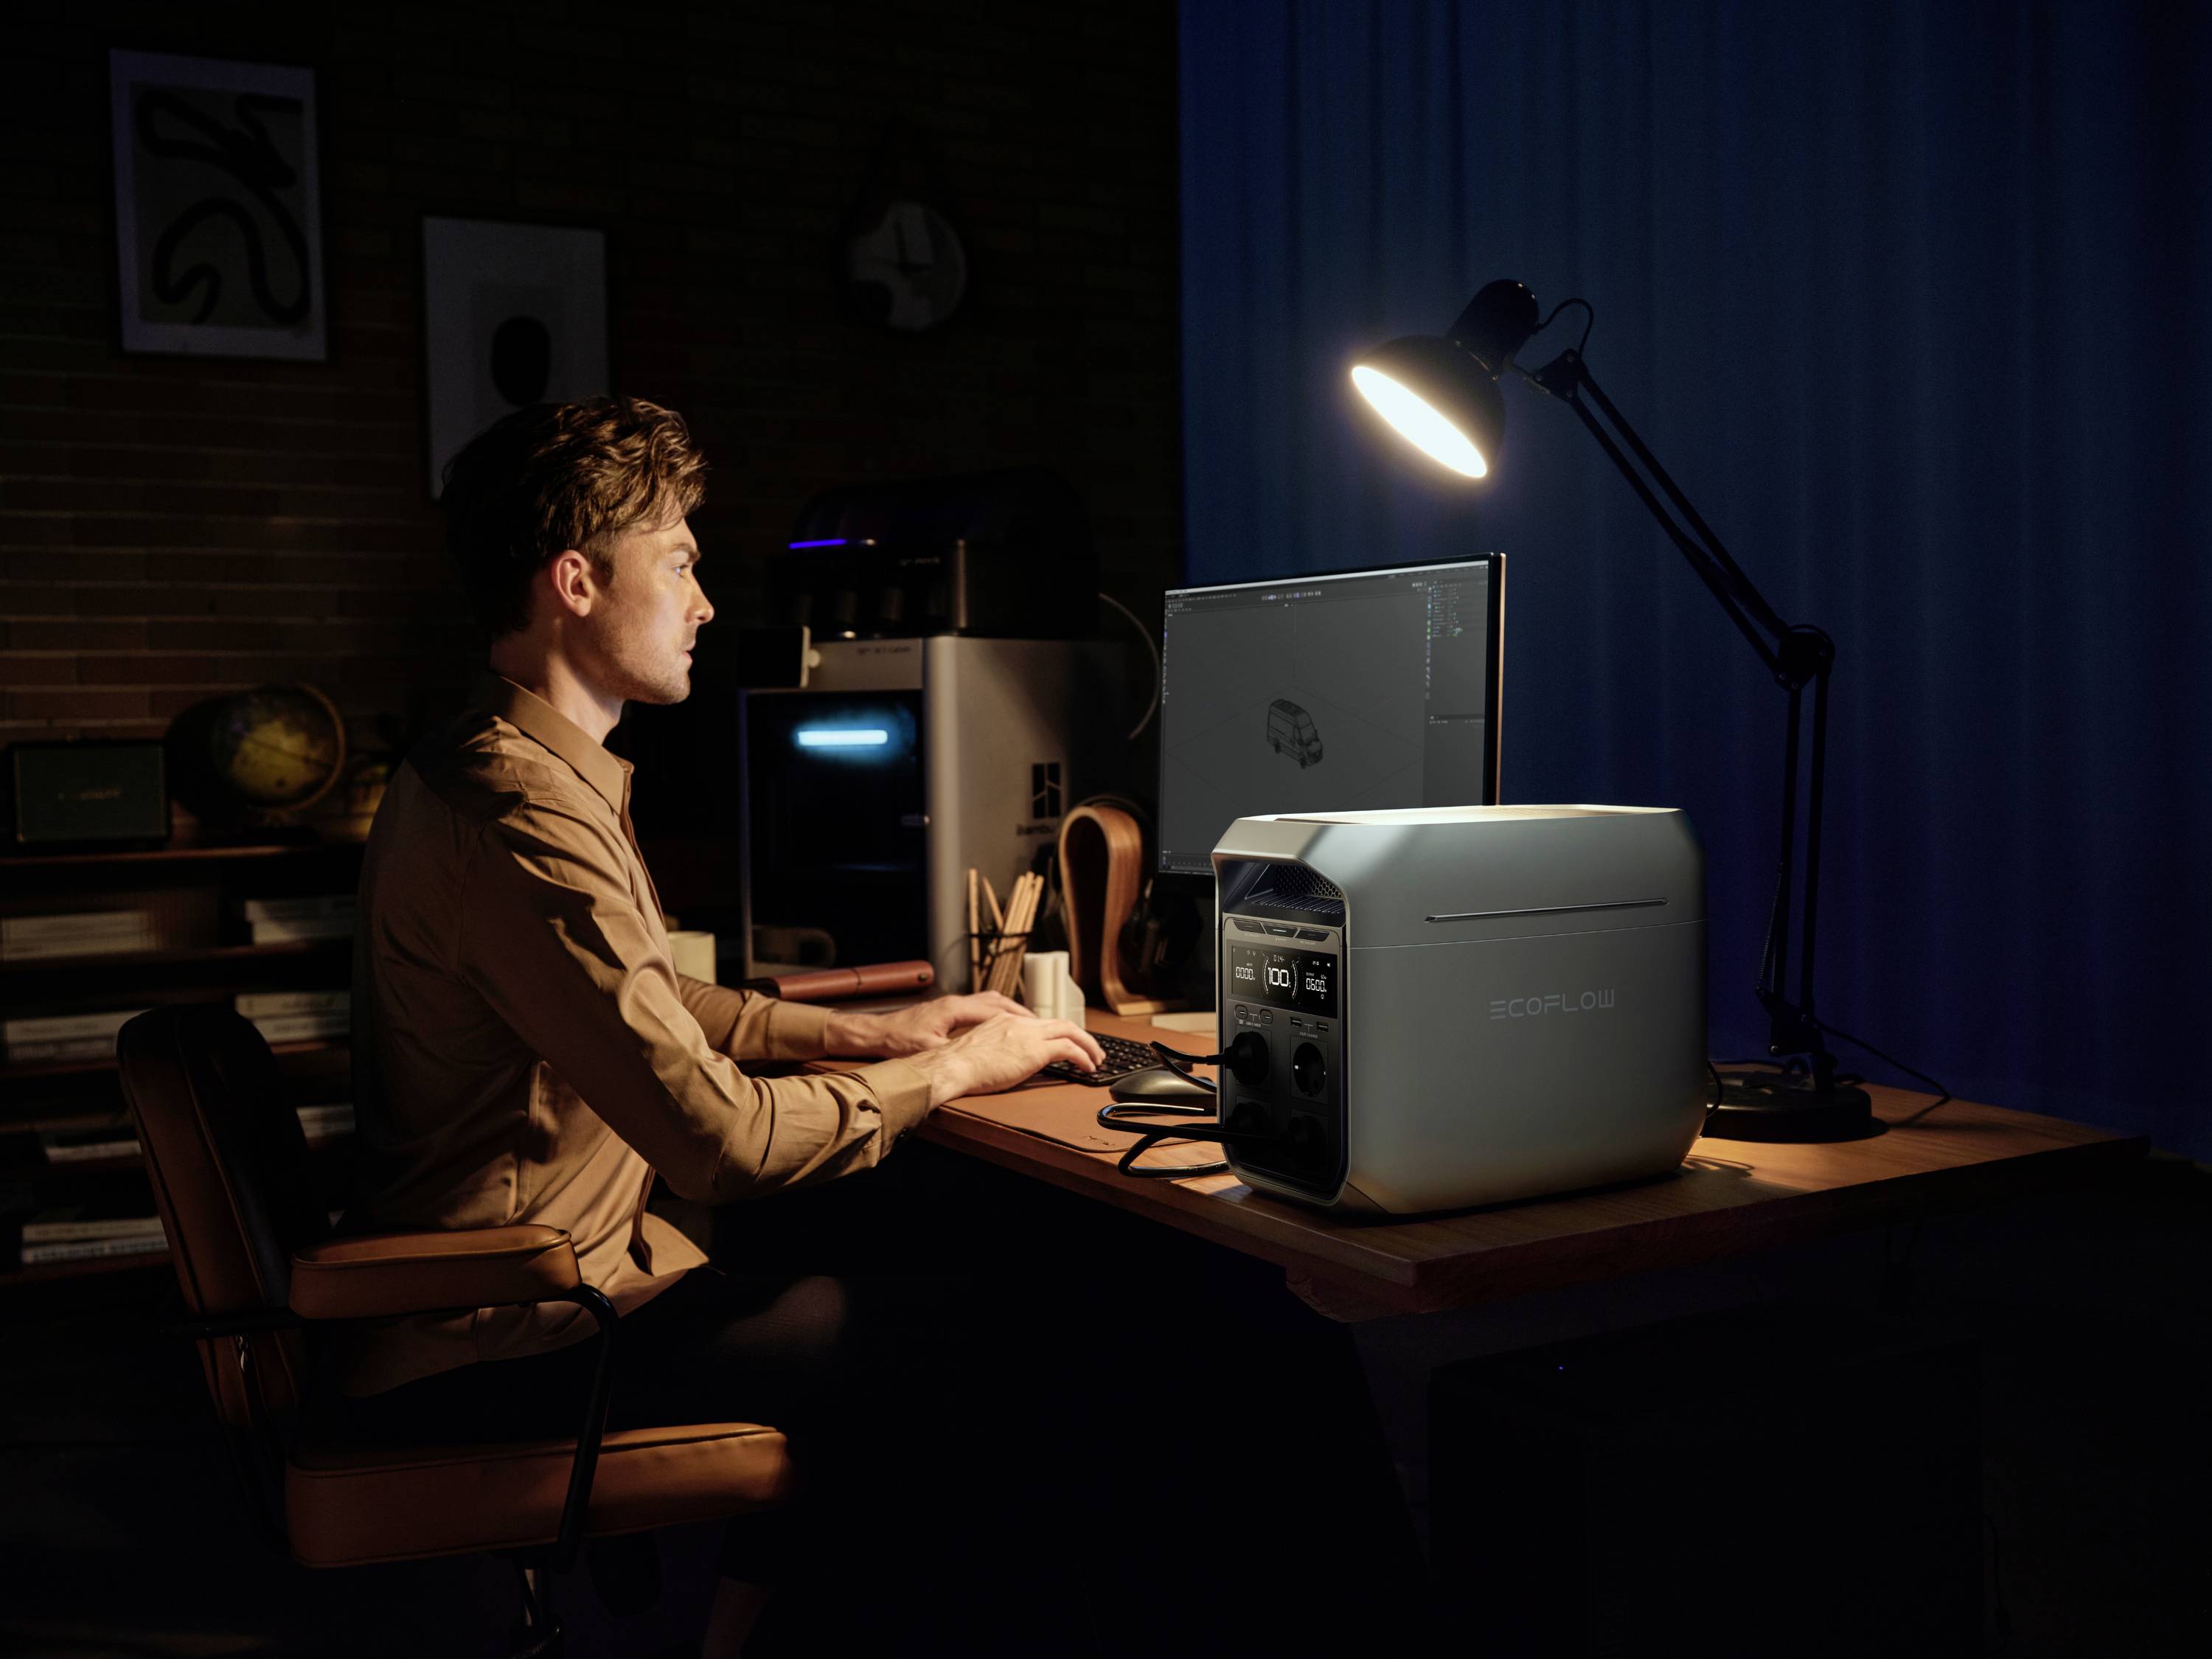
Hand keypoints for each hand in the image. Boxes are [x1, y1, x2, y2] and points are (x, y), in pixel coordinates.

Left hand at [824, 992, 1034, 1058]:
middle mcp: (957, 1002)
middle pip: (998, 1002)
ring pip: (990, 1002)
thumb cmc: (898, 1042)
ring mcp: (952, 1005)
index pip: (995, 1009)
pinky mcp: (948, 1011)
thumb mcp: (928, 1050)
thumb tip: (977, 1057)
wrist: (876, 1033)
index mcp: (955, 1009)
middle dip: (1021, 1013)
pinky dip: (996, 1015)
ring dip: (1010, 1012)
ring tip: (1027, 1024)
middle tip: (1041, 1025)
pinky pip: (980, 1008)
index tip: (1037, 1026)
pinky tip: (1002, 1026)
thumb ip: (954, 1051)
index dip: (1019, 1018)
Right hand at [904, 1012, 1105, 1105]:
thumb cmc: (959, 1065)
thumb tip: (1009, 1061)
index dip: (1059, 1032)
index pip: (1041, 1022)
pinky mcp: (1034, 1051)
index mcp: (1006, 1021)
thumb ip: (999, 1049)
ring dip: (1087, 1045)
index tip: (1068, 1042)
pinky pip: (1069, 1049)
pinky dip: (1083, 1056)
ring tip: (1096, 1059)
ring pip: (1070, 1031)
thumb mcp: (982, 1050)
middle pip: (1061, 1023)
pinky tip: (1088, 1067)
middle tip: (1092, 1050)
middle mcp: (1020, 1023)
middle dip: (1081, 1036)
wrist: (952, 1065)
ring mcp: (1028, 1035)